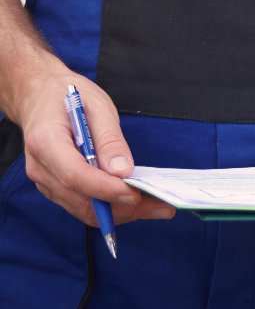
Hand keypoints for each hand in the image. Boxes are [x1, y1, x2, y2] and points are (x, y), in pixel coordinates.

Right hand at [17, 69, 172, 226]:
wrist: (39, 97)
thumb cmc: (68, 96)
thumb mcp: (97, 106)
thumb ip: (109, 139)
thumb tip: (123, 171)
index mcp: (46, 143)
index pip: (75, 175)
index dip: (105, 189)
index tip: (135, 194)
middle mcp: (41, 168)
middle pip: (80, 200)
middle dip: (122, 208)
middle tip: (161, 207)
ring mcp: (44, 181)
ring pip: (81, 209)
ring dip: (118, 212)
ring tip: (154, 205)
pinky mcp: (53, 186)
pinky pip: (80, 204)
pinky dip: (107, 207)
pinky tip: (133, 200)